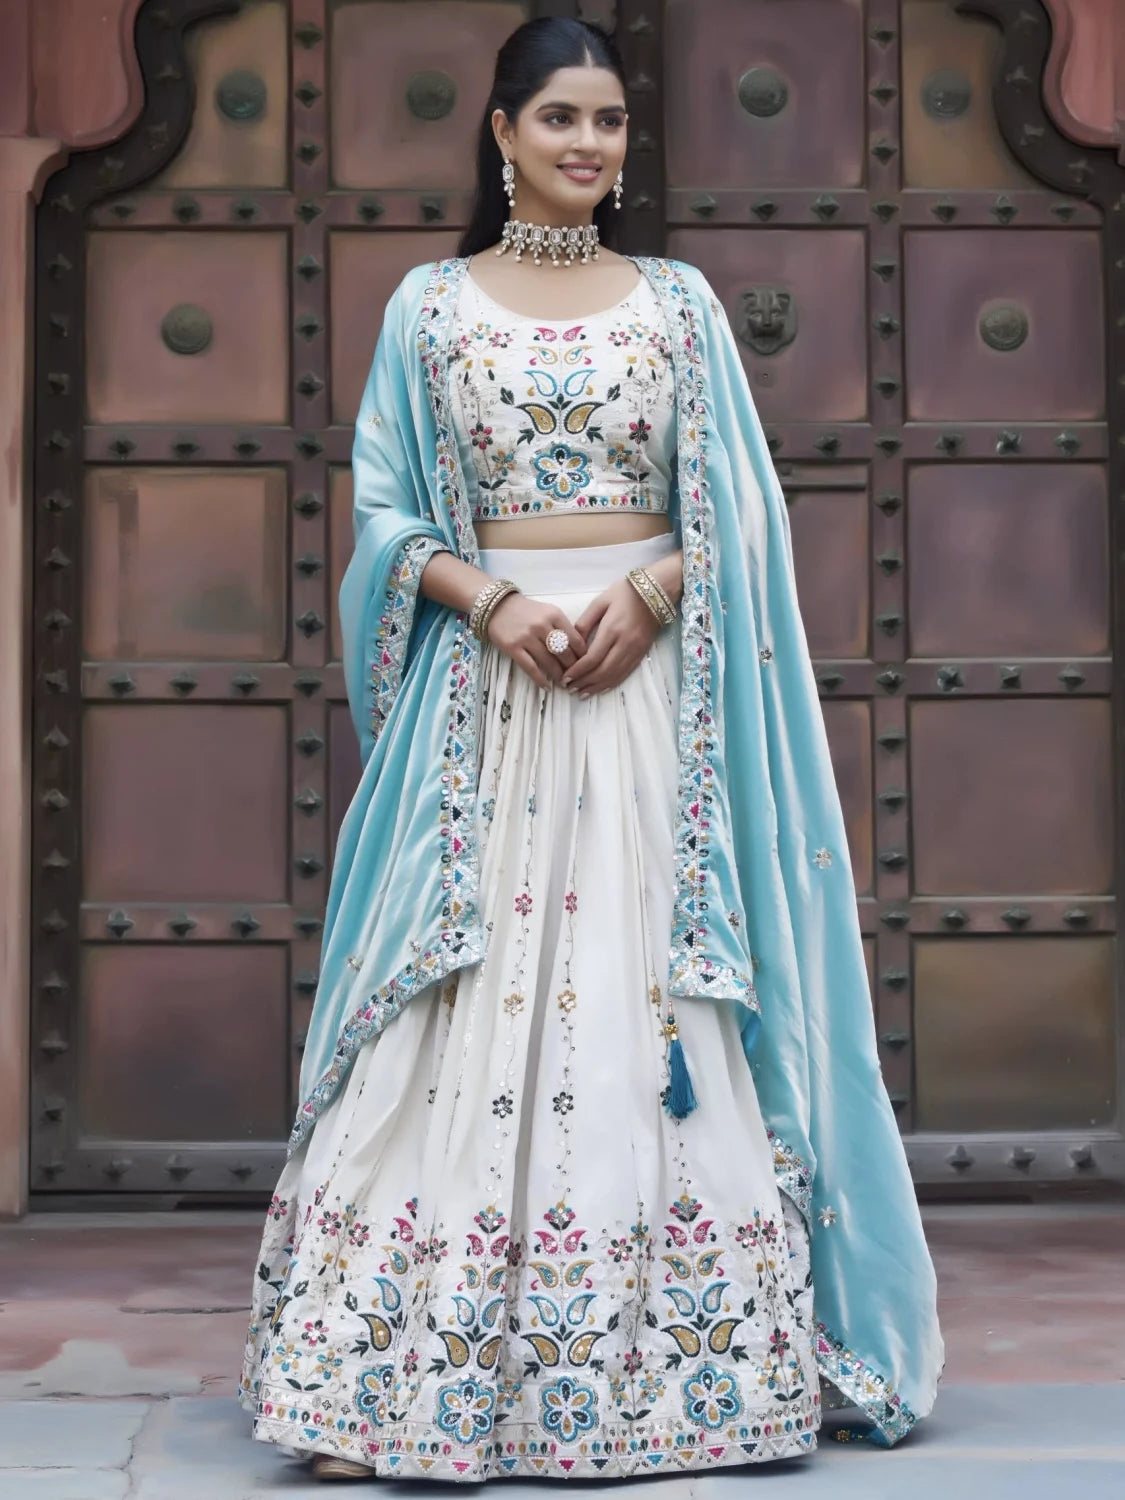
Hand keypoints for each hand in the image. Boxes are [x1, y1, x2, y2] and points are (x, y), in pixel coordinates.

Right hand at [485, 592, 587, 687]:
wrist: (498, 607)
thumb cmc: (526, 611)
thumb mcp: (548, 611)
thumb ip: (562, 627)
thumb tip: (578, 650)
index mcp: (554, 615)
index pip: (576, 640)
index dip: (583, 655)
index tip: (586, 664)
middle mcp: (541, 625)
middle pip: (564, 653)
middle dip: (572, 668)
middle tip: (576, 677)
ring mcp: (526, 637)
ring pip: (549, 662)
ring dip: (558, 675)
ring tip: (564, 683)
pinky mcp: (513, 647)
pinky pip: (530, 667)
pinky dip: (540, 679)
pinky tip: (547, 687)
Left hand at [559, 577, 661, 696]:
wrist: (657, 591)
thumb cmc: (625, 593)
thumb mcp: (600, 601)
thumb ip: (585, 622)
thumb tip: (574, 643)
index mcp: (612, 630)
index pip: (592, 658)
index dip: (577, 671)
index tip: (565, 678)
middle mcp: (625, 644)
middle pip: (602, 671)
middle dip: (584, 682)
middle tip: (569, 688)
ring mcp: (635, 651)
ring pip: (614, 676)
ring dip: (596, 687)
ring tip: (581, 693)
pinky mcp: (642, 654)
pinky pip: (625, 674)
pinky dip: (611, 684)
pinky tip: (600, 688)